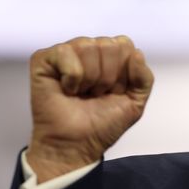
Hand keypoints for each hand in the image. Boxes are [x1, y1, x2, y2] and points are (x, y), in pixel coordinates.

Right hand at [25, 36, 153, 181]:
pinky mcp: (43, 59)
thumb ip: (144, 78)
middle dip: (108, 77)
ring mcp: (66, 53)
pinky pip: (65, 52)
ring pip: (88, 47)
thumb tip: (136, 52)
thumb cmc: (102, 125)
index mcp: (110, 56)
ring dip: (90, 78)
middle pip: (108, 45)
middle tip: (96, 94)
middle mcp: (88, 50)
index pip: (124, 44)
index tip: (114, 92)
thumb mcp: (135, 103)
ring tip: (82, 93)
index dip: (123, 73)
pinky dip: (72, 77)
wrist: (76, 144)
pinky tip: (67, 90)